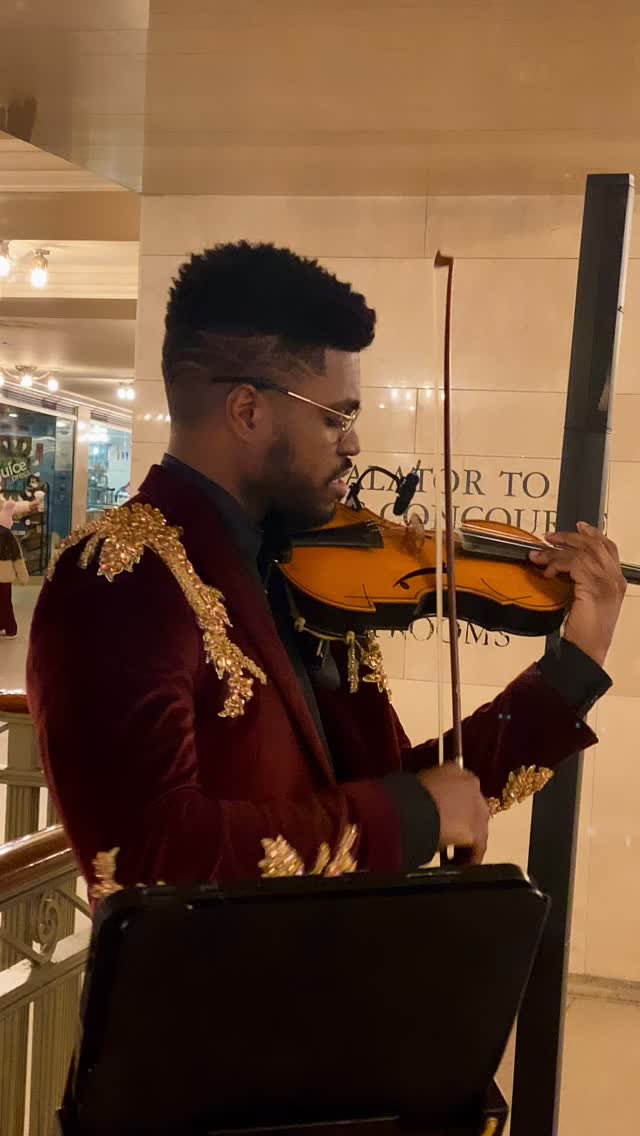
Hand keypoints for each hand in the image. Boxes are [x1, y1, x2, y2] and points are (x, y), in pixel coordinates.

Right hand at [418, 763, 488, 864]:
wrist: (411, 809)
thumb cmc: (406, 794)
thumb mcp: (416, 784)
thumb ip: (427, 790)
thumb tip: (423, 800)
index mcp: (454, 769)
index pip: (459, 787)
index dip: (452, 803)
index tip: (442, 815)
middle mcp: (471, 784)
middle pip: (472, 807)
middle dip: (462, 821)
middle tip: (448, 836)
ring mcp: (478, 808)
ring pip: (477, 828)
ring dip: (466, 841)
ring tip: (452, 855)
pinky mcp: (478, 831)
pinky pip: (477, 848)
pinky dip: (469, 857)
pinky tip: (458, 864)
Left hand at [530, 522, 625, 666]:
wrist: (588, 650)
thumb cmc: (586, 631)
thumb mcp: (586, 600)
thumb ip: (583, 581)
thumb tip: (563, 565)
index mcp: (617, 581)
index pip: (608, 548)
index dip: (593, 534)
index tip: (577, 526)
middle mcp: (615, 579)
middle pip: (595, 545)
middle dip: (570, 538)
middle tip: (550, 537)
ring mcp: (607, 582)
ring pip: (581, 553)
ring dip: (556, 552)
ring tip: (539, 556)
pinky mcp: (593, 587)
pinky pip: (573, 564)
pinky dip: (557, 565)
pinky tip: (548, 573)